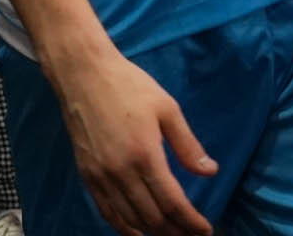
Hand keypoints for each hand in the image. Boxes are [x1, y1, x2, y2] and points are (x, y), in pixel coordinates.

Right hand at [49, 46, 216, 235]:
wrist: (82, 74)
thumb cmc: (128, 85)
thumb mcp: (166, 108)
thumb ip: (187, 144)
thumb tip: (210, 171)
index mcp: (145, 154)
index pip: (172, 202)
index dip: (191, 222)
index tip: (205, 230)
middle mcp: (121, 171)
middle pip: (153, 217)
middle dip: (176, 231)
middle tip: (191, 234)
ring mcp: (101, 176)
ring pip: (131, 219)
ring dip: (154, 232)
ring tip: (171, 234)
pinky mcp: (87, 175)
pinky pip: (107, 212)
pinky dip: (125, 228)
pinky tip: (138, 233)